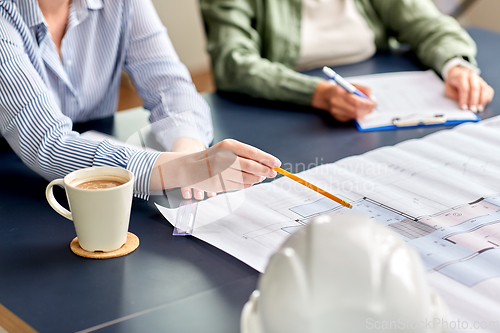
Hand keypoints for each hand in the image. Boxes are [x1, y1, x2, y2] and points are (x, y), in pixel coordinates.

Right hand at [150, 139, 280, 195]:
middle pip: (251, 166)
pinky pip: (239, 187)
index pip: (252, 152)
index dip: (267, 159)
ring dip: (256, 179)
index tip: (277, 163)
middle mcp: (224, 158)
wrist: (189, 167)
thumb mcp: (227, 150)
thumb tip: (267, 165)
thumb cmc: (212, 157)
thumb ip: (245, 155)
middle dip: (265, 171)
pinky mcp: (218, 185)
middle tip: (272, 173)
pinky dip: (247, 185)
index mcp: (228, 146)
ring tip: (260, 177)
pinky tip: (249, 182)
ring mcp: (220, 172)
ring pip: (246, 178)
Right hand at [311, 80, 375, 121]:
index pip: (356, 102)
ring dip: (364, 113)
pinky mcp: (337, 117)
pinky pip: (351, 118)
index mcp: (339, 93)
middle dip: (367, 110)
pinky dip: (357, 115)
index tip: (374, 103)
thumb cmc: (340, 89)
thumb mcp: (351, 84)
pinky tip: (358, 110)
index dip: (367, 104)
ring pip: (354, 116)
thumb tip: (372, 98)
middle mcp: (336, 103)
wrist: (325, 95)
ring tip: (367, 108)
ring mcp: (335, 112)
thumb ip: (363, 89)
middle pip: (356, 111)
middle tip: (372, 107)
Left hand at [445, 66, 493, 112]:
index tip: (463, 108)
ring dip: (482, 100)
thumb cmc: (452, 84)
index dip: (464, 99)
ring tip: (479, 109)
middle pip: (475, 89)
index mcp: (461, 77)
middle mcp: (472, 77)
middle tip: (472, 110)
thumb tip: (463, 104)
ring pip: (484, 89)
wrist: (457, 74)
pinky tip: (483, 104)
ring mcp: (479, 80)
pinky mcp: (484, 84)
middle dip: (474, 101)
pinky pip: (489, 91)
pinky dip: (487, 98)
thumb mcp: (448, 89)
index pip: (465, 88)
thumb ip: (454, 96)